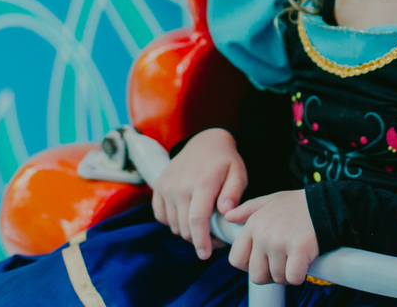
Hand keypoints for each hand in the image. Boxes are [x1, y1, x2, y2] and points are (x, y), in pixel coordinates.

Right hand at [151, 128, 246, 259]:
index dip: (201, 241)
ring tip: (202, 225)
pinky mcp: (158, 187)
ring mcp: (166, 186)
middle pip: (185, 227)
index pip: (197, 220)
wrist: (205, 142)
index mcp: (202, 183)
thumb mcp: (238, 173)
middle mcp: (180, 186)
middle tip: (214, 238)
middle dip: (198, 239)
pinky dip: (173, 222)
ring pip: (173, 225)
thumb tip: (226, 212)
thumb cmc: (225, 161)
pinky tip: (187, 215)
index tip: (206, 254)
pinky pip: (161, 216)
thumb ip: (234, 193)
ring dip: (186, 231)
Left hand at [225, 190, 318, 285]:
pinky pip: (293, 278)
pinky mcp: (299, 249)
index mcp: (253, 225)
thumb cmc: (297, 204)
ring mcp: (280, 242)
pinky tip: (305, 263)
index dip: (250, 266)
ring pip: (277, 278)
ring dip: (287, 274)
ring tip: (296, 259)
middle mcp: (263, 234)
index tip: (264, 263)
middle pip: (256, 275)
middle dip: (270, 275)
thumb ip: (246, 209)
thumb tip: (228, 216)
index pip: (236, 260)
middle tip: (283, 264)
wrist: (326, 203)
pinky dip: (300, 276)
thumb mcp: (269, 201)